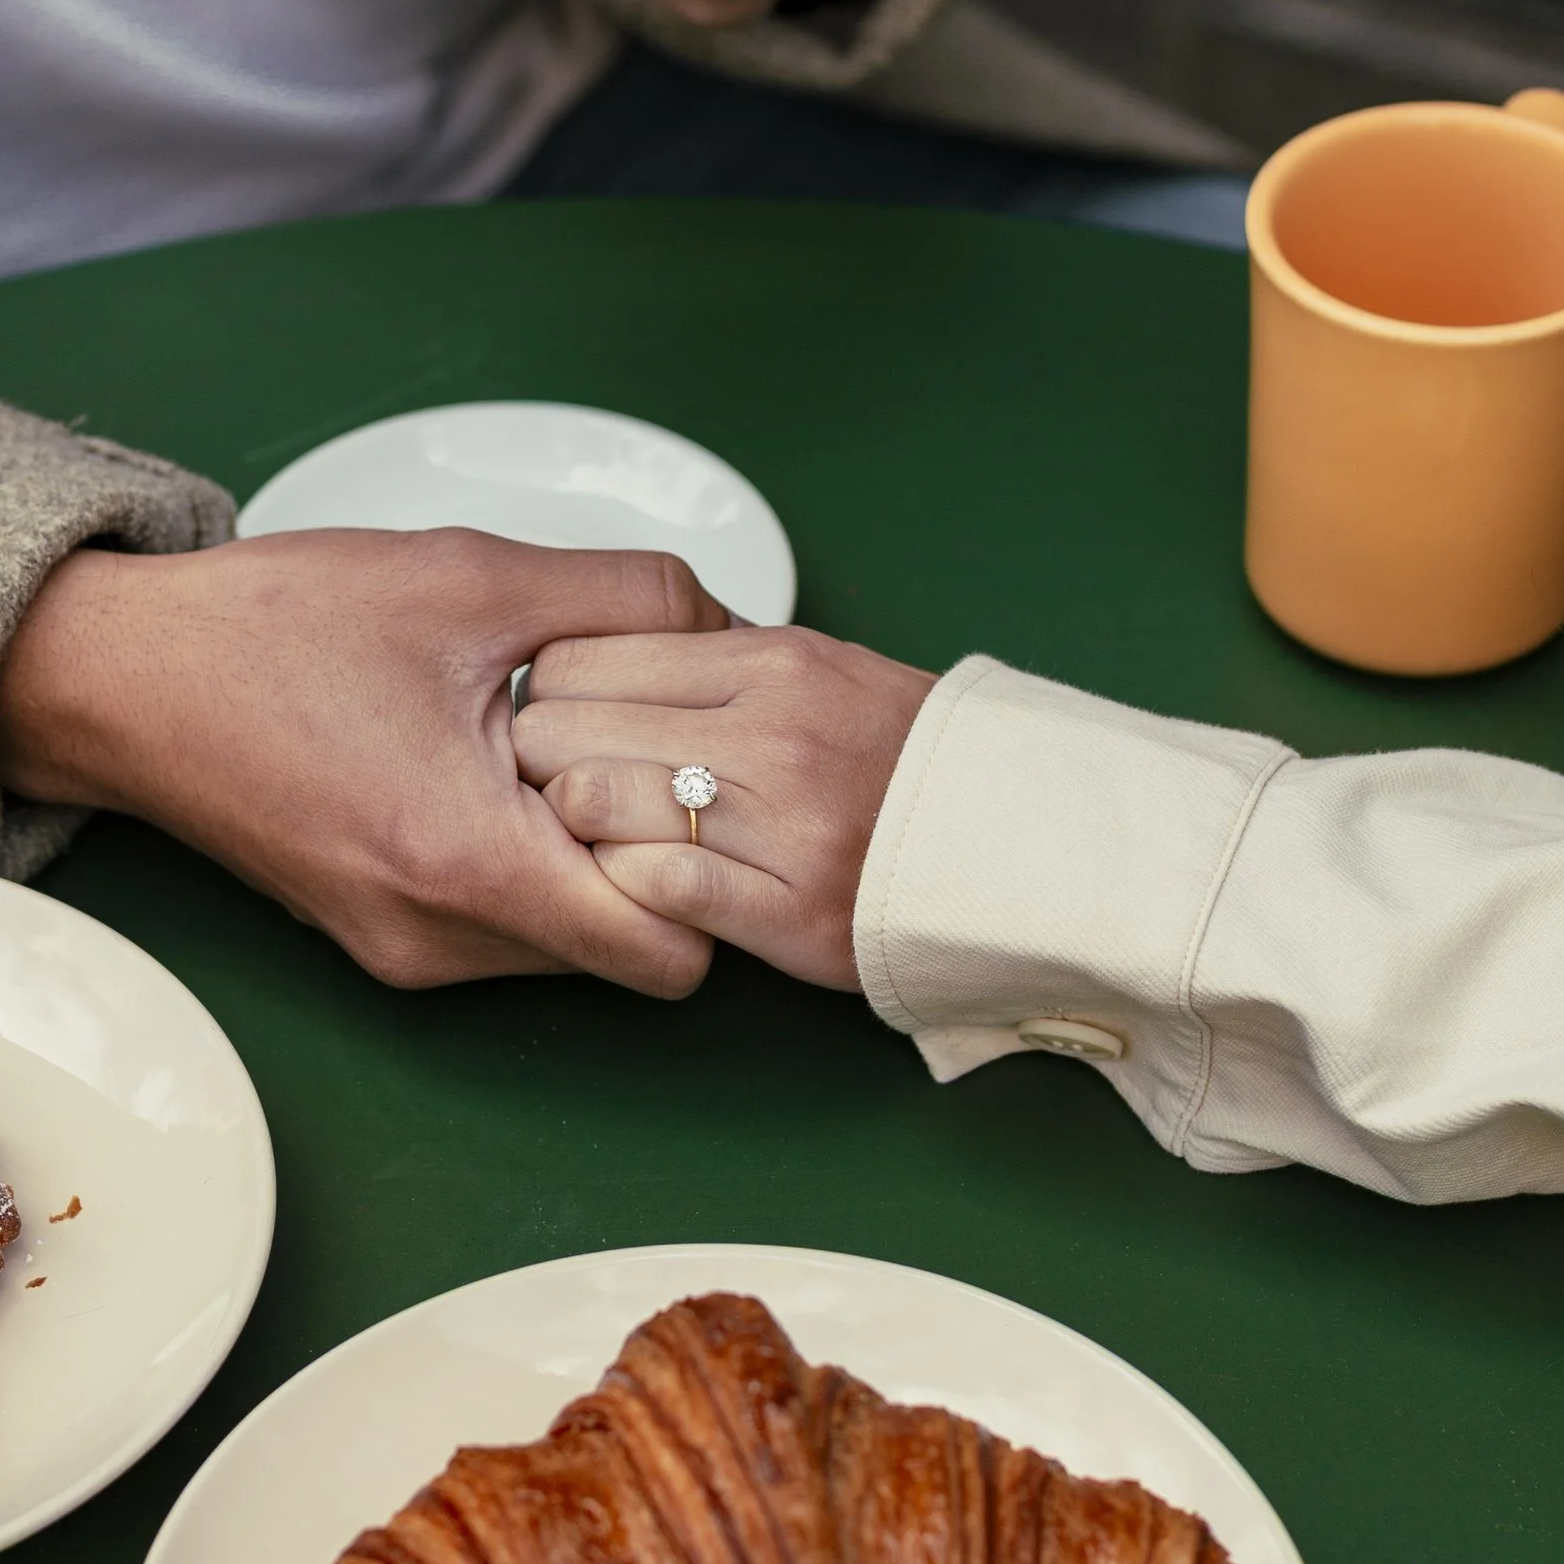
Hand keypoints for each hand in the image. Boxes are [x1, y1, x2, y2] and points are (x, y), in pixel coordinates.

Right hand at [0, 530, 729, 995]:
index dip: (706, 861)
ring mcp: (403, 953)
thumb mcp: (475, 575)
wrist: (124, 678)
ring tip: (550, 745)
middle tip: (636, 741)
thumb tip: (732, 624)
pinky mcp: (378, 942)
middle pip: (627, 951)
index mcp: (467, 859)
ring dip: (584, 856)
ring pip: (565, 944)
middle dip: (652, 853)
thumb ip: (630, 599)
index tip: (699, 774)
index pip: (669, 950)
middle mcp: (436, 937)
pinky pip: (501, 931)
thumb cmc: (278, 626)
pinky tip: (493, 768)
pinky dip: (525, 862)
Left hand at [510, 626, 935, 989]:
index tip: (564, 724)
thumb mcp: (815, 668)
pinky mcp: (791, 911)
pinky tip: (642, 886)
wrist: (1022, 839)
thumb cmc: (903, 756)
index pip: (577, 658)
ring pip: (591, 804)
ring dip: (577, 829)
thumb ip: (710, 662)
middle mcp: (771, 732)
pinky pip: (655, 886)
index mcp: (768, 660)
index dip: (548, 697)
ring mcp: (783, 822)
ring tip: (603, 840)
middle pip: (562, 731)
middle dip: (540, 765)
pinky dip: (627, 887)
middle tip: (562, 790)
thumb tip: (593, 653)